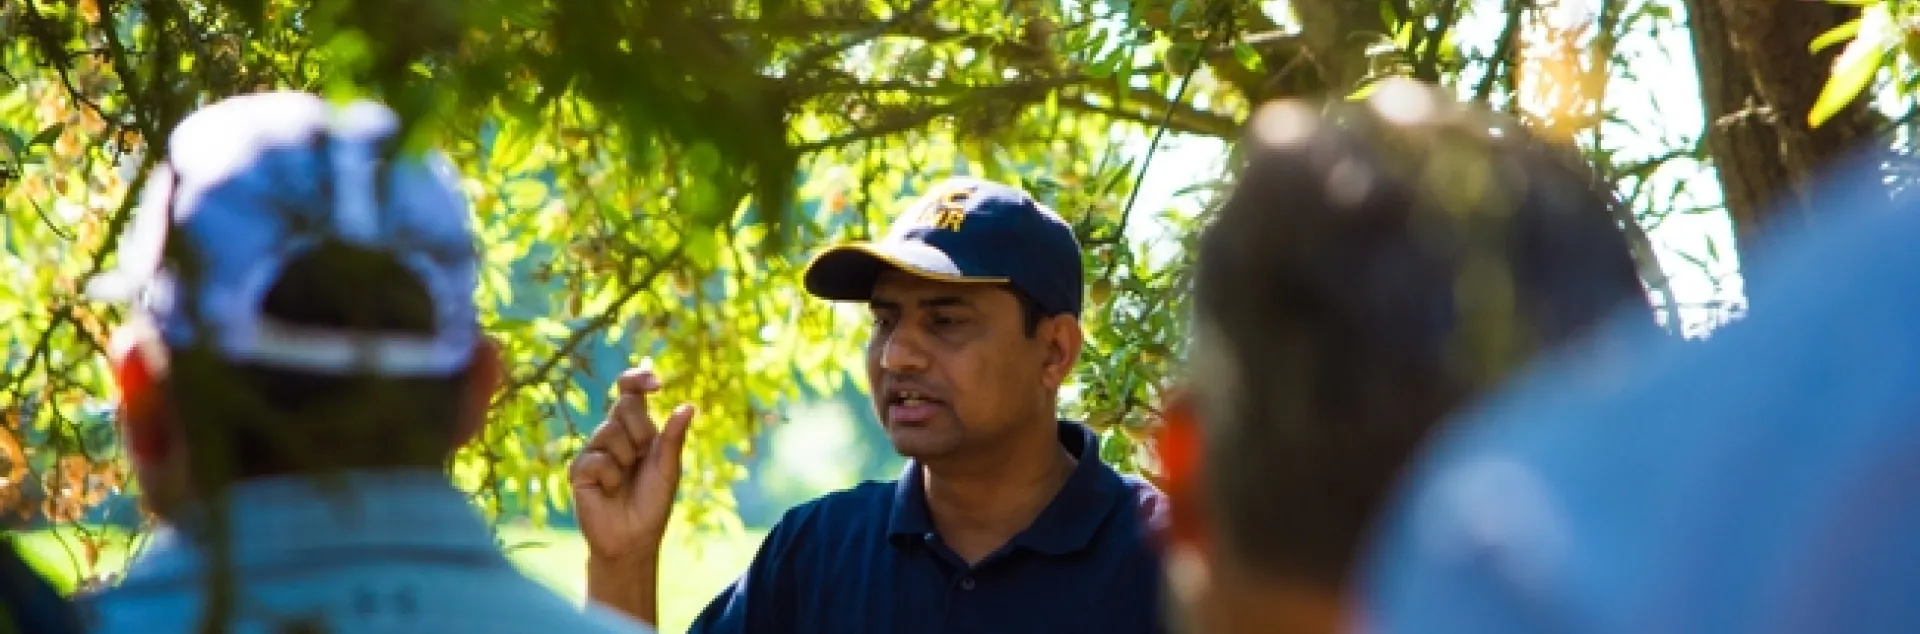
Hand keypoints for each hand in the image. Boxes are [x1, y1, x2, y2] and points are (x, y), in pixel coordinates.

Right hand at [569, 360, 695, 562]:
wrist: (633, 538)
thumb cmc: (653, 503)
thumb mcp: (668, 469)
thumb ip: (674, 437)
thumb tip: (689, 405)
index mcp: (638, 429)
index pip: (630, 392)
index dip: (637, 378)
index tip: (655, 383)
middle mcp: (614, 434)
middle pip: (624, 405)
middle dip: (641, 430)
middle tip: (642, 457)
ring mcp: (594, 450)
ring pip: (609, 431)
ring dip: (626, 458)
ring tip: (625, 480)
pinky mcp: (578, 469)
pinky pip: (596, 458)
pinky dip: (610, 476)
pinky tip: (610, 490)